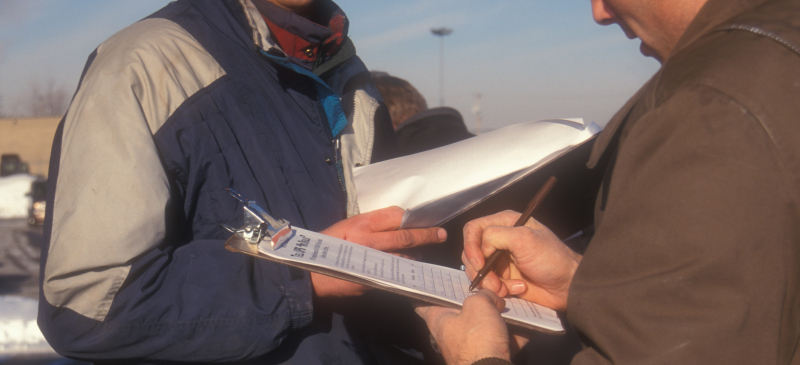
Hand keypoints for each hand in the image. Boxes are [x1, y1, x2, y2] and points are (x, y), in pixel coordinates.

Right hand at [311, 206, 446, 296]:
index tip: (424, 217)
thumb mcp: (345, 226)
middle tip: (442, 234)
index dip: (413, 217)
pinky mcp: (373, 280)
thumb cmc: (325, 246)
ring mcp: (373, 263)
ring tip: (422, 252)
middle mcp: (370, 241)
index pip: (396, 216)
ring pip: (405, 257)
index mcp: (361, 224)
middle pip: (406, 236)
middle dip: (427, 235)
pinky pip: (395, 273)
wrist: (310, 275)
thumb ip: (368, 224)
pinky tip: (409, 268)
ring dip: (416, 254)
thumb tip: (394, 222)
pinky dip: (404, 269)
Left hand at [415, 290, 511, 364]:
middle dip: (475, 300)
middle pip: (460, 312)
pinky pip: (502, 340)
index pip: (423, 304)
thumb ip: (484, 295)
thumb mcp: (479, 305)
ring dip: (498, 316)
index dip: (424, 292)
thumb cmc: (477, 340)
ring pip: (484, 326)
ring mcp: (470, 348)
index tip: (426, 284)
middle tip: (486, 288)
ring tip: (510, 303)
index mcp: (439, 319)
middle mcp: (451, 334)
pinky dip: (513, 333)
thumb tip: (493, 299)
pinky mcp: (488, 357)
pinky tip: (525, 324)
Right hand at [462, 210, 580, 310]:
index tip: (479, 263)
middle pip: (471, 252)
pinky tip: (516, 289)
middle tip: (494, 282)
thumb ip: (496, 235)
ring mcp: (500, 260)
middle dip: (479, 269)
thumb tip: (481, 248)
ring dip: (489, 282)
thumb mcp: (524, 239)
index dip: (471, 246)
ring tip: (505, 288)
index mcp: (505, 223)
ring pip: (477, 270)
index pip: (473, 229)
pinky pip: (488, 283)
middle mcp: (500, 239)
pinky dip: (498, 289)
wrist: (568, 286)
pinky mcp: (503, 277)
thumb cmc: (552, 259)